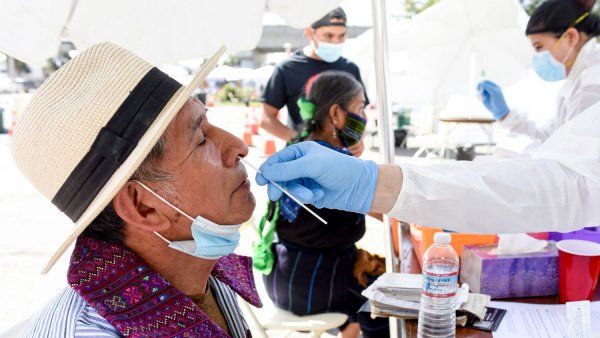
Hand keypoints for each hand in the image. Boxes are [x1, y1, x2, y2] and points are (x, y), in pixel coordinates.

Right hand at [255, 141, 378, 213]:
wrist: (360, 187)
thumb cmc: (340, 169)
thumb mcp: (312, 166)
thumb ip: (288, 169)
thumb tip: (266, 171)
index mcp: (302, 151)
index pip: (278, 159)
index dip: (268, 169)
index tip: (261, 180)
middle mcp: (302, 164)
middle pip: (280, 175)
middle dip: (279, 185)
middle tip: (274, 196)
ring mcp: (306, 179)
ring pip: (289, 188)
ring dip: (297, 193)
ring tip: (310, 196)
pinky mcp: (311, 193)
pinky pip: (299, 197)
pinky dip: (307, 198)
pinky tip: (319, 196)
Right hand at [477, 80, 509, 119]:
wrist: (498, 110)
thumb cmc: (498, 100)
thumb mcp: (494, 92)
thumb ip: (487, 86)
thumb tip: (480, 83)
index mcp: (494, 86)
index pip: (486, 81)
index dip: (482, 83)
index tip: (482, 87)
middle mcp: (489, 89)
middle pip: (481, 85)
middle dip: (479, 88)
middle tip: (480, 91)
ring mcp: (486, 94)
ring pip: (478, 90)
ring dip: (479, 93)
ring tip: (483, 98)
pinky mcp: (483, 98)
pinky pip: (478, 95)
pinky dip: (478, 96)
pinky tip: (482, 100)